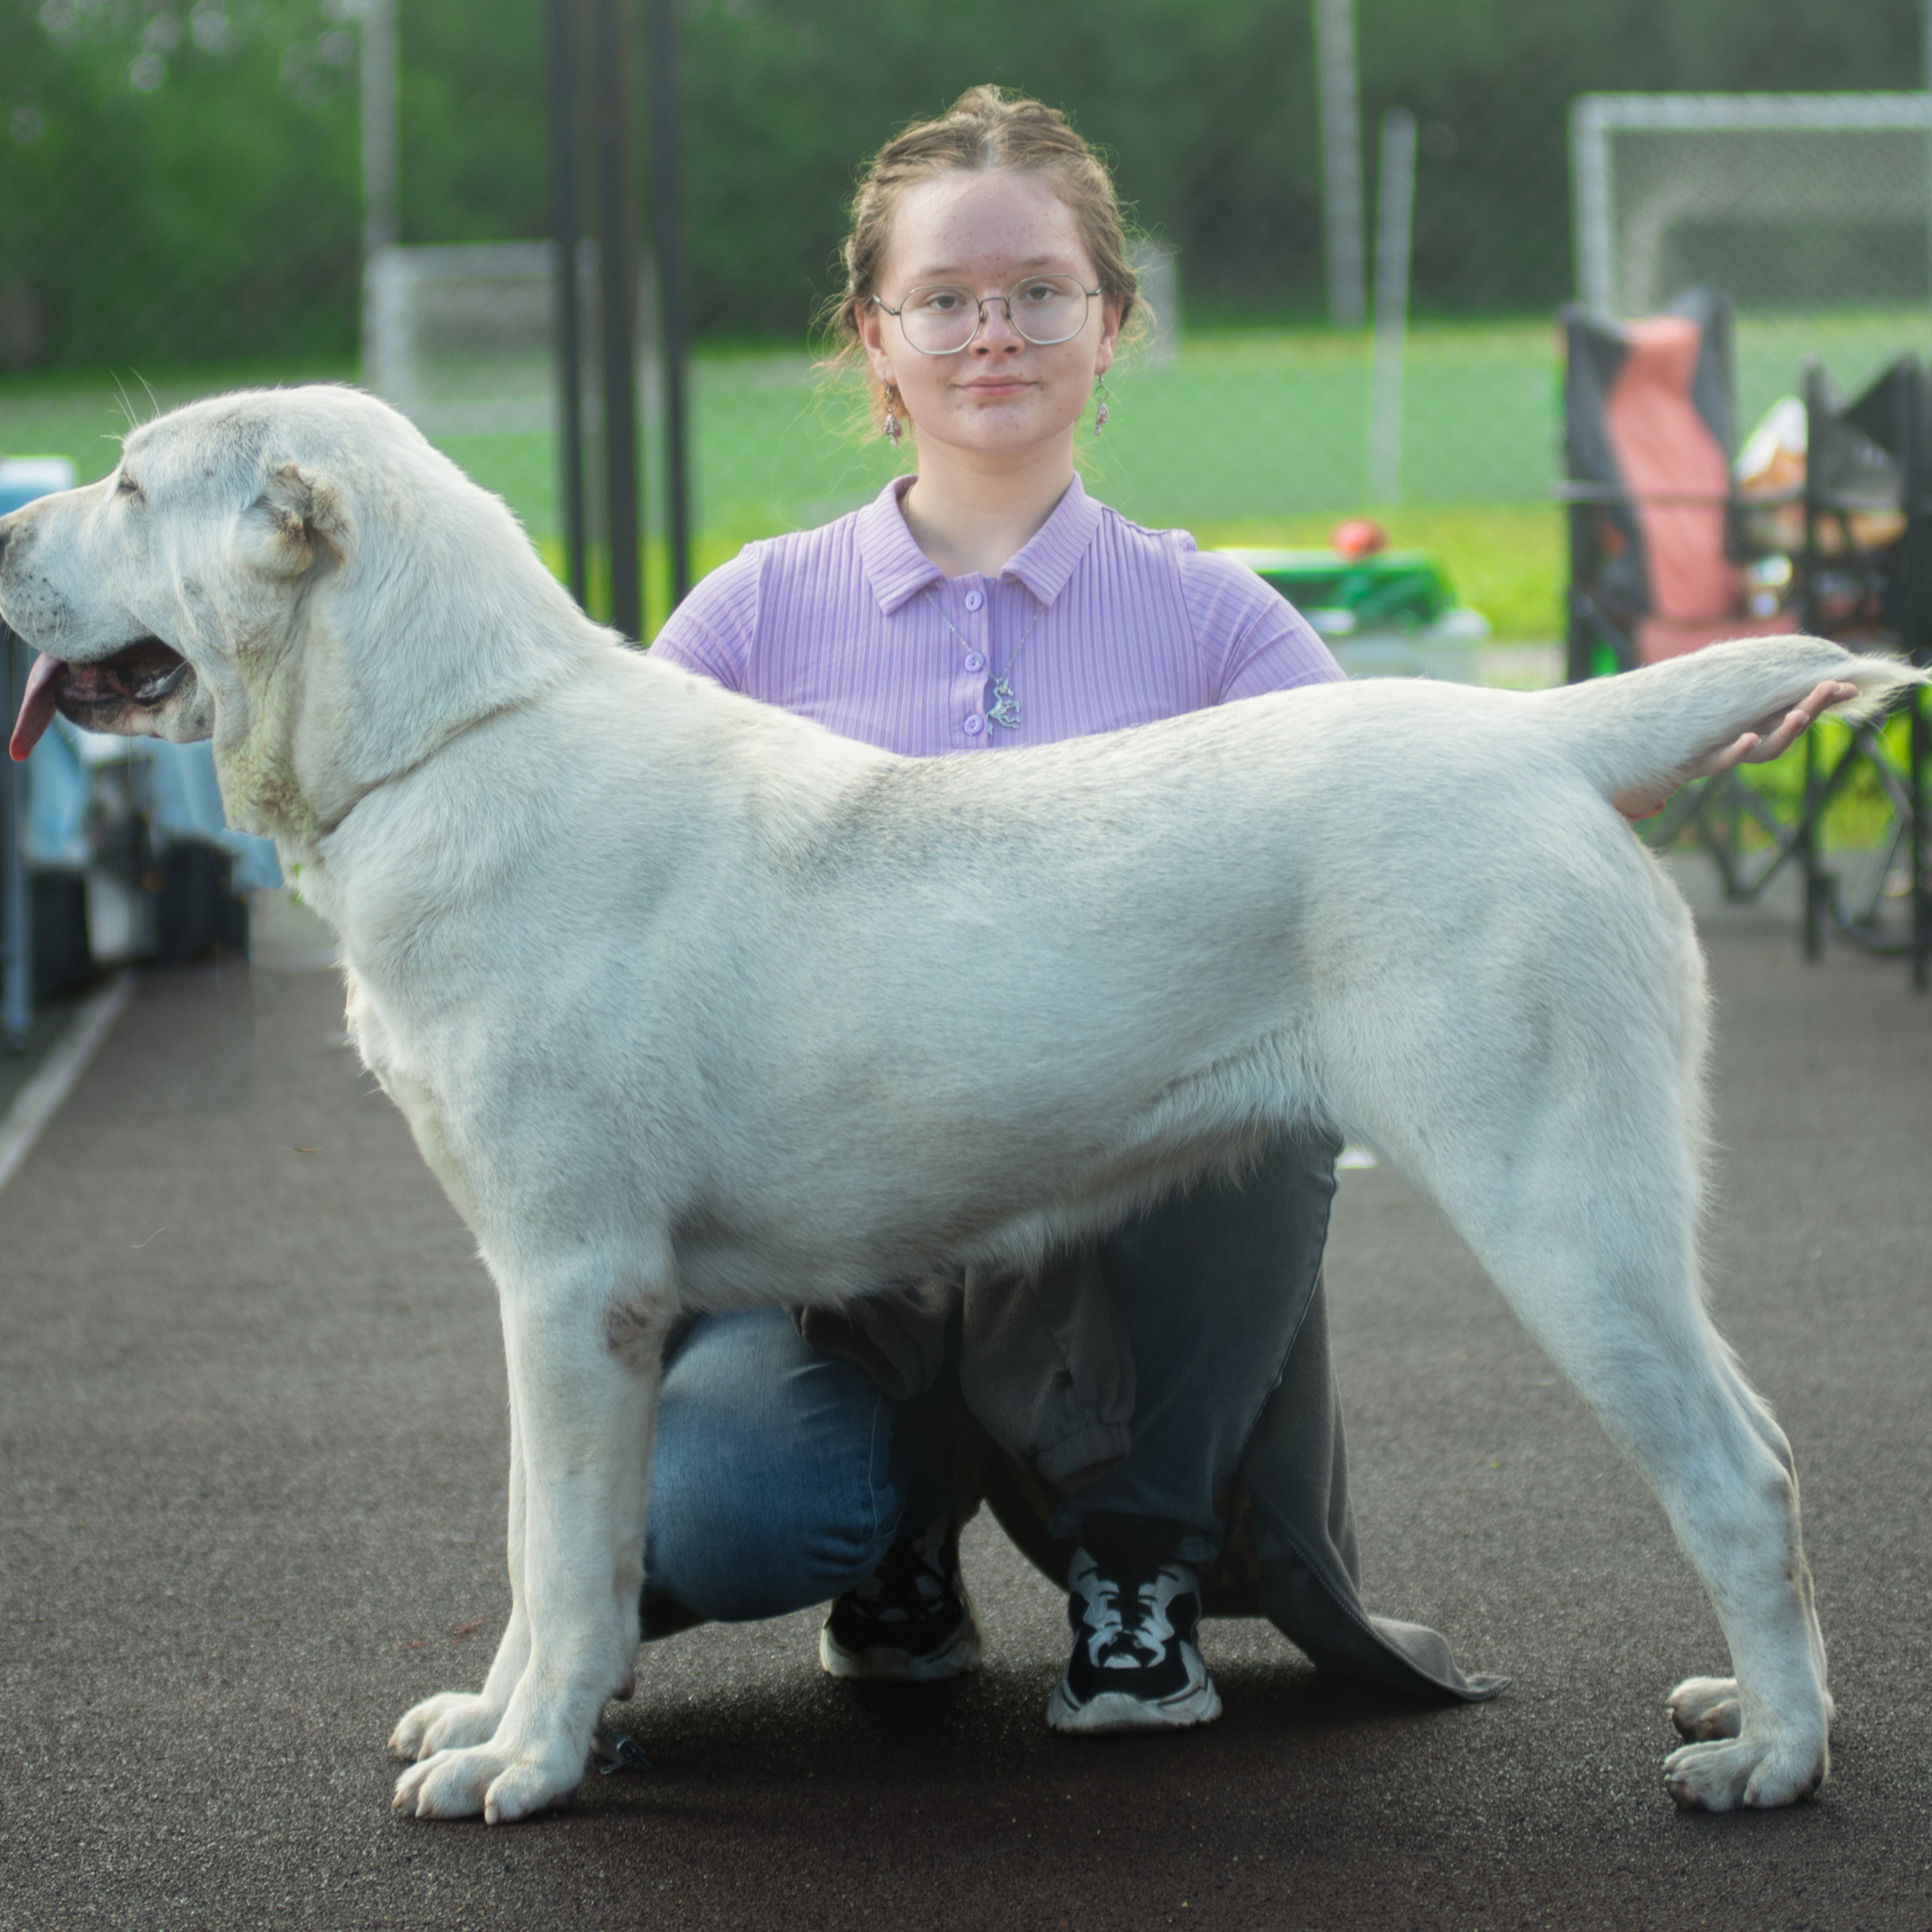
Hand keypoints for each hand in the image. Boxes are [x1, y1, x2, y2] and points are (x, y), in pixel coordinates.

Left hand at [1614, 679, 1858, 821]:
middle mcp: (1749, 742)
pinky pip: (1725, 759)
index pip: (1798, 711)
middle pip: (1789, 729)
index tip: (1851, 687)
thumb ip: (1744, 694)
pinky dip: (1739, 750)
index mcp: (1757, 725)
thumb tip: (1771, 671)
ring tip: (1800, 713)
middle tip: (1834, 689)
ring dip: (1786, 732)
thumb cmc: (1687, 731)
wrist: (1647, 760)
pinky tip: (1749, 737)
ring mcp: (1728, 753)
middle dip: (1813, 708)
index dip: (1823, 702)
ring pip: (1766, 749)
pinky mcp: (1703, 761)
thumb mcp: (1717, 709)